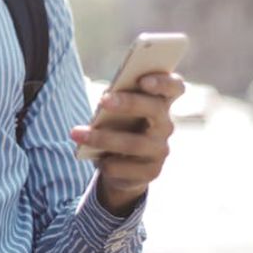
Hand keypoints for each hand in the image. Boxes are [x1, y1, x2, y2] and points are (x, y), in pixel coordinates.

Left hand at [70, 73, 184, 215]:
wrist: (122, 165)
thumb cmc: (118, 126)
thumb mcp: (117, 110)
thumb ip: (116, 99)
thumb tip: (105, 99)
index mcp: (160, 102)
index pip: (175, 87)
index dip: (163, 81)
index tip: (143, 79)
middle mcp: (165, 126)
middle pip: (156, 109)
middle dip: (130, 103)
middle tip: (103, 100)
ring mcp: (160, 150)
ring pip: (135, 143)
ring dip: (104, 138)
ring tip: (78, 133)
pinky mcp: (151, 172)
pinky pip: (128, 168)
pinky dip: (108, 163)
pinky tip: (96, 160)